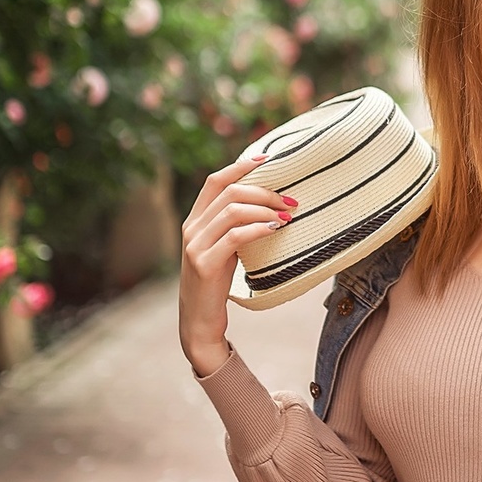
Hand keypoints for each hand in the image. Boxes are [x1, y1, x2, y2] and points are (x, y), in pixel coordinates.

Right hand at [178, 152, 295, 374]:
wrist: (200, 322)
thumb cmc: (218, 284)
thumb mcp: (225, 249)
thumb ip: (236, 226)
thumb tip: (270, 204)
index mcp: (195, 220)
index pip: (215, 180)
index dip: (241, 166)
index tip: (269, 159)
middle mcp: (191, 228)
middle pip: (229, 191)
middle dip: (264, 191)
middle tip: (291, 201)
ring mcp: (194, 246)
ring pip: (232, 210)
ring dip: (265, 208)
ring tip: (287, 216)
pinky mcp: (203, 264)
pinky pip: (234, 237)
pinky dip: (257, 228)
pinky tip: (274, 229)